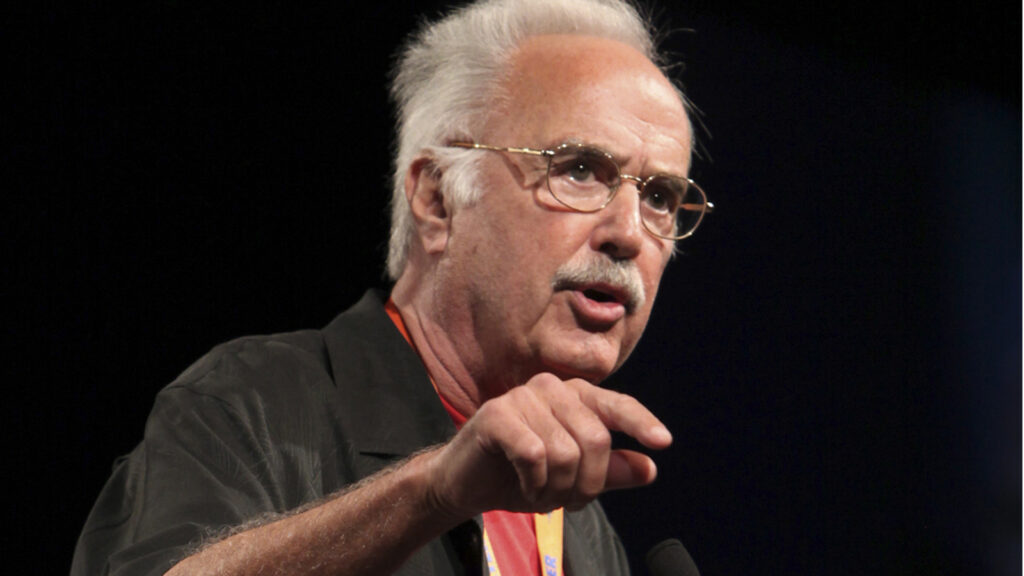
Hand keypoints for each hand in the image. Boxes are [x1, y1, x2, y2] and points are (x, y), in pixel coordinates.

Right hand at [425, 373, 671, 518]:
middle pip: (595, 439)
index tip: (663, 442)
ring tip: (541, 492)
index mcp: (574, 397)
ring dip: (556, 488)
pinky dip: (534, 482)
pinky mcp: (496, 414)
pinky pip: (535, 455)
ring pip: (566, 452)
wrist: (465, 484)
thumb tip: (649, 468)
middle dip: (586, 483)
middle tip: (565, 500)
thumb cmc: (520, 476)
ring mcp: (523, 397)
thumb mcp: (572, 479)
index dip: (640, 422)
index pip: (616, 406)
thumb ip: (610, 471)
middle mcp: (552, 388)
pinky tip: (524, 485)